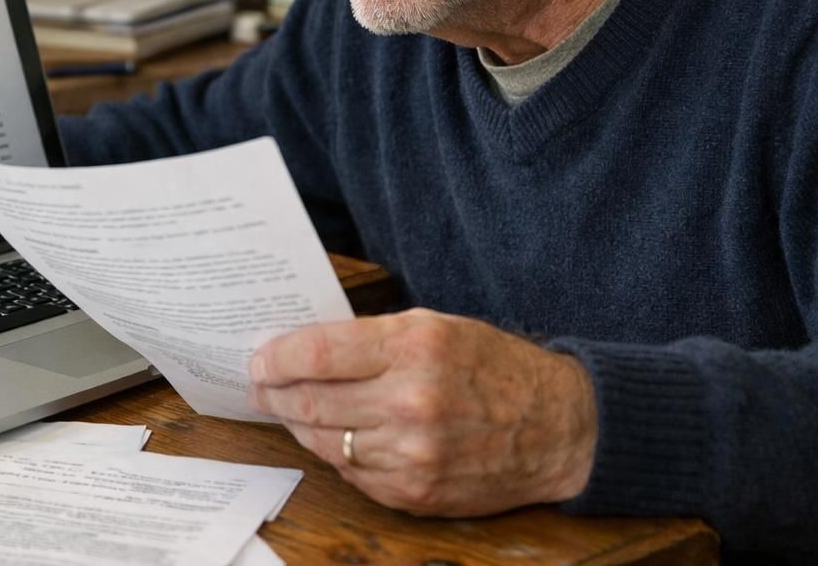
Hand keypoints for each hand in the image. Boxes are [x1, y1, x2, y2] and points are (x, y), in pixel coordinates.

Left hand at [248, 308, 597, 516]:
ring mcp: (412, 454)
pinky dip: (335, 452)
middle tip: (258, 384)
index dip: (277, 356)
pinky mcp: (414, 492)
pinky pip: (351, 472)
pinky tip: (333, 435)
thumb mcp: (438, 327)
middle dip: (274, 391)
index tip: (258, 356)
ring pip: (324, 440)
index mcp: (416, 346)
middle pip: (311, 400)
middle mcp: (411, 401)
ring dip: (299, 423)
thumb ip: (373, 337)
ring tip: (288, 407)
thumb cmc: (496, 367)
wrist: (560, 428)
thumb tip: (305, 350)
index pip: (319, 353)